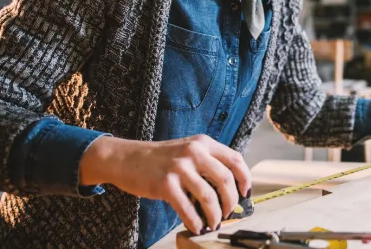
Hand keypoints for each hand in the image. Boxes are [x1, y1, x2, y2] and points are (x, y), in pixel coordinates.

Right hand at [80, 134, 250, 233]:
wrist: (126, 158)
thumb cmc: (160, 159)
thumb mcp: (187, 150)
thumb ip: (207, 163)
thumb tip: (229, 191)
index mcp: (203, 143)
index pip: (235, 159)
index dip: (244, 179)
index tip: (245, 194)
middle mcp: (194, 152)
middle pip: (225, 180)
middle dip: (230, 202)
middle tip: (227, 213)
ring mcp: (179, 168)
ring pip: (209, 197)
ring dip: (214, 215)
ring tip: (212, 223)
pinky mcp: (165, 184)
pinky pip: (187, 208)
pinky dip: (195, 221)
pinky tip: (197, 227)